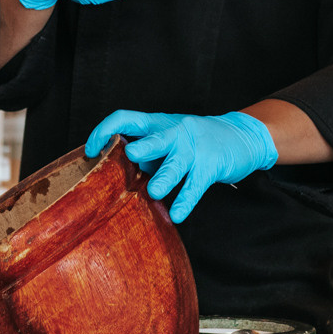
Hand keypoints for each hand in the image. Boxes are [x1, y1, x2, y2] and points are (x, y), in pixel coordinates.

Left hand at [86, 111, 278, 223]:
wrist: (241, 136)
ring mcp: (195, 149)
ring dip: (165, 178)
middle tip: (131, 155)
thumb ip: (147, 152)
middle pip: (155, 137)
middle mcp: (175, 132)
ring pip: (176, 163)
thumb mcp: (170, 138)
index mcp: (158, 123)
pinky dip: (187, 201)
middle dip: (143, 147)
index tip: (90, 149)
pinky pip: (196, 185)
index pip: (127, 118)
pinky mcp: (212, 166)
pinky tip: (178, 215)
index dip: (105, 130)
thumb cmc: (196, 140)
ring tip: (154, 192)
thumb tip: (119, 171)